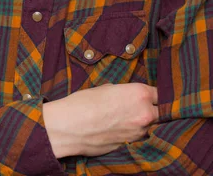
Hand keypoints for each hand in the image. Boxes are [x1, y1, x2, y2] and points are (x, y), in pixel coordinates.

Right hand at [43, 83, 158, 157]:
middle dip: (156, 110)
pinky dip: (135, 134)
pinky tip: (122, 129)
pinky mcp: (131, 146)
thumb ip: (126, 92)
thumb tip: (130, 97)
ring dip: (145, 123)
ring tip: (129, 118)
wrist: (71, 126)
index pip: (161, 93)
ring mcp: (139, 133)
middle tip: (145, 106)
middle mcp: (145, 114)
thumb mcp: (108, 87)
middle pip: (162, 112)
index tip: (153, 94)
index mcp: (140, 94)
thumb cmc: (85, 102)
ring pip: (151, 127)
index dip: (156, 93)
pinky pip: (139, 138)